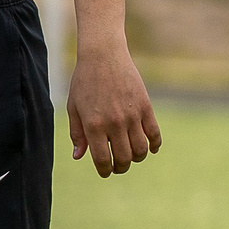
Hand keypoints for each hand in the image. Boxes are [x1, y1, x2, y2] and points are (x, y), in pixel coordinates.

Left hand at [67, 45, 160, 176]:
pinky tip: (150, 148)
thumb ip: (77, 134)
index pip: (102, 159)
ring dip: (137, 158)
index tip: (105, 171)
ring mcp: (132, 115)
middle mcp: (114, 123)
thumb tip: (79, 157)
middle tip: (118, 165)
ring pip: (141, 150)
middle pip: (124, 158)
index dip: (104, 170)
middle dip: (121, 167)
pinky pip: (154, 134)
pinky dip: (154, 145)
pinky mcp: (146, 107)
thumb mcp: (73, 107)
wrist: (103, 56)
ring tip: (131, 156)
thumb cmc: (84, 82)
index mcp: (94, 125)